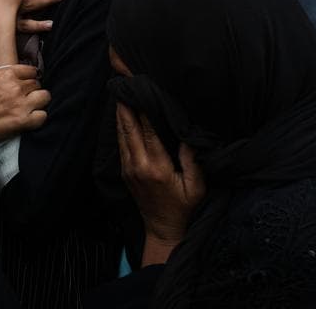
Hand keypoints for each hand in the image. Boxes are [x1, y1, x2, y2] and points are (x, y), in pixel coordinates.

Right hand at [0, 64, 49, 144]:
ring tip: (32, 106)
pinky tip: (31, 118)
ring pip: (45, 97)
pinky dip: (39, 117)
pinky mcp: (24, 121)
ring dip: (39, 101)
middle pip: (37, 84)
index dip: (29, 77)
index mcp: (5, 74)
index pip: (30, 70)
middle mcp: (16, 87)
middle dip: (32, 90)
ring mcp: (21, 104)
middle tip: (25, 97)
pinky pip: (43, 116)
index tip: (27, 82)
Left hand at [116, 103, 204, 265]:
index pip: (148, 131)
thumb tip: (188, 138)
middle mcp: (139, 166)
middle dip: (126, 106)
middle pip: (129, 129)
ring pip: (121, 136)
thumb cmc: (184, 208)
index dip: (144, 109)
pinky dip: (120, 128)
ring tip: (119, 94)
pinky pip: (121, 145)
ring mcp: (129, 169)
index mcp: (157, 167)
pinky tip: (121, 116)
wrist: (164, 230)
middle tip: (123, 84)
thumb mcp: (196, 187)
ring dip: (120, 115)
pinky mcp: (126, 173)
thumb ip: (193, 162)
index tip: (142, 90)